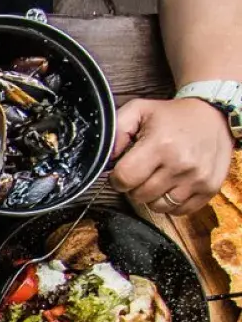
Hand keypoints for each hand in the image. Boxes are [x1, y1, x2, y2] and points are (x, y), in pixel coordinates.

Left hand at [109, 97, 232, 214]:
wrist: (215, 115)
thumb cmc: (172, 115)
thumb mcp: (139, 110)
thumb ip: (116, 131)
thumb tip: (106, 159)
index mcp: (161, 145)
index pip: (124, 179)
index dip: (118, 177)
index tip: (124, 170)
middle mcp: (181, 165)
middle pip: (139, 196)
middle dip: (135, 186)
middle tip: (143, 171)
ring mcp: (197, 179)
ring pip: (158, 207)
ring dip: (153, 196)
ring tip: (158, 177)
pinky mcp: (209, 189)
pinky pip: (179, 211)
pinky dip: (172, 202)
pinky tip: (173, 185)